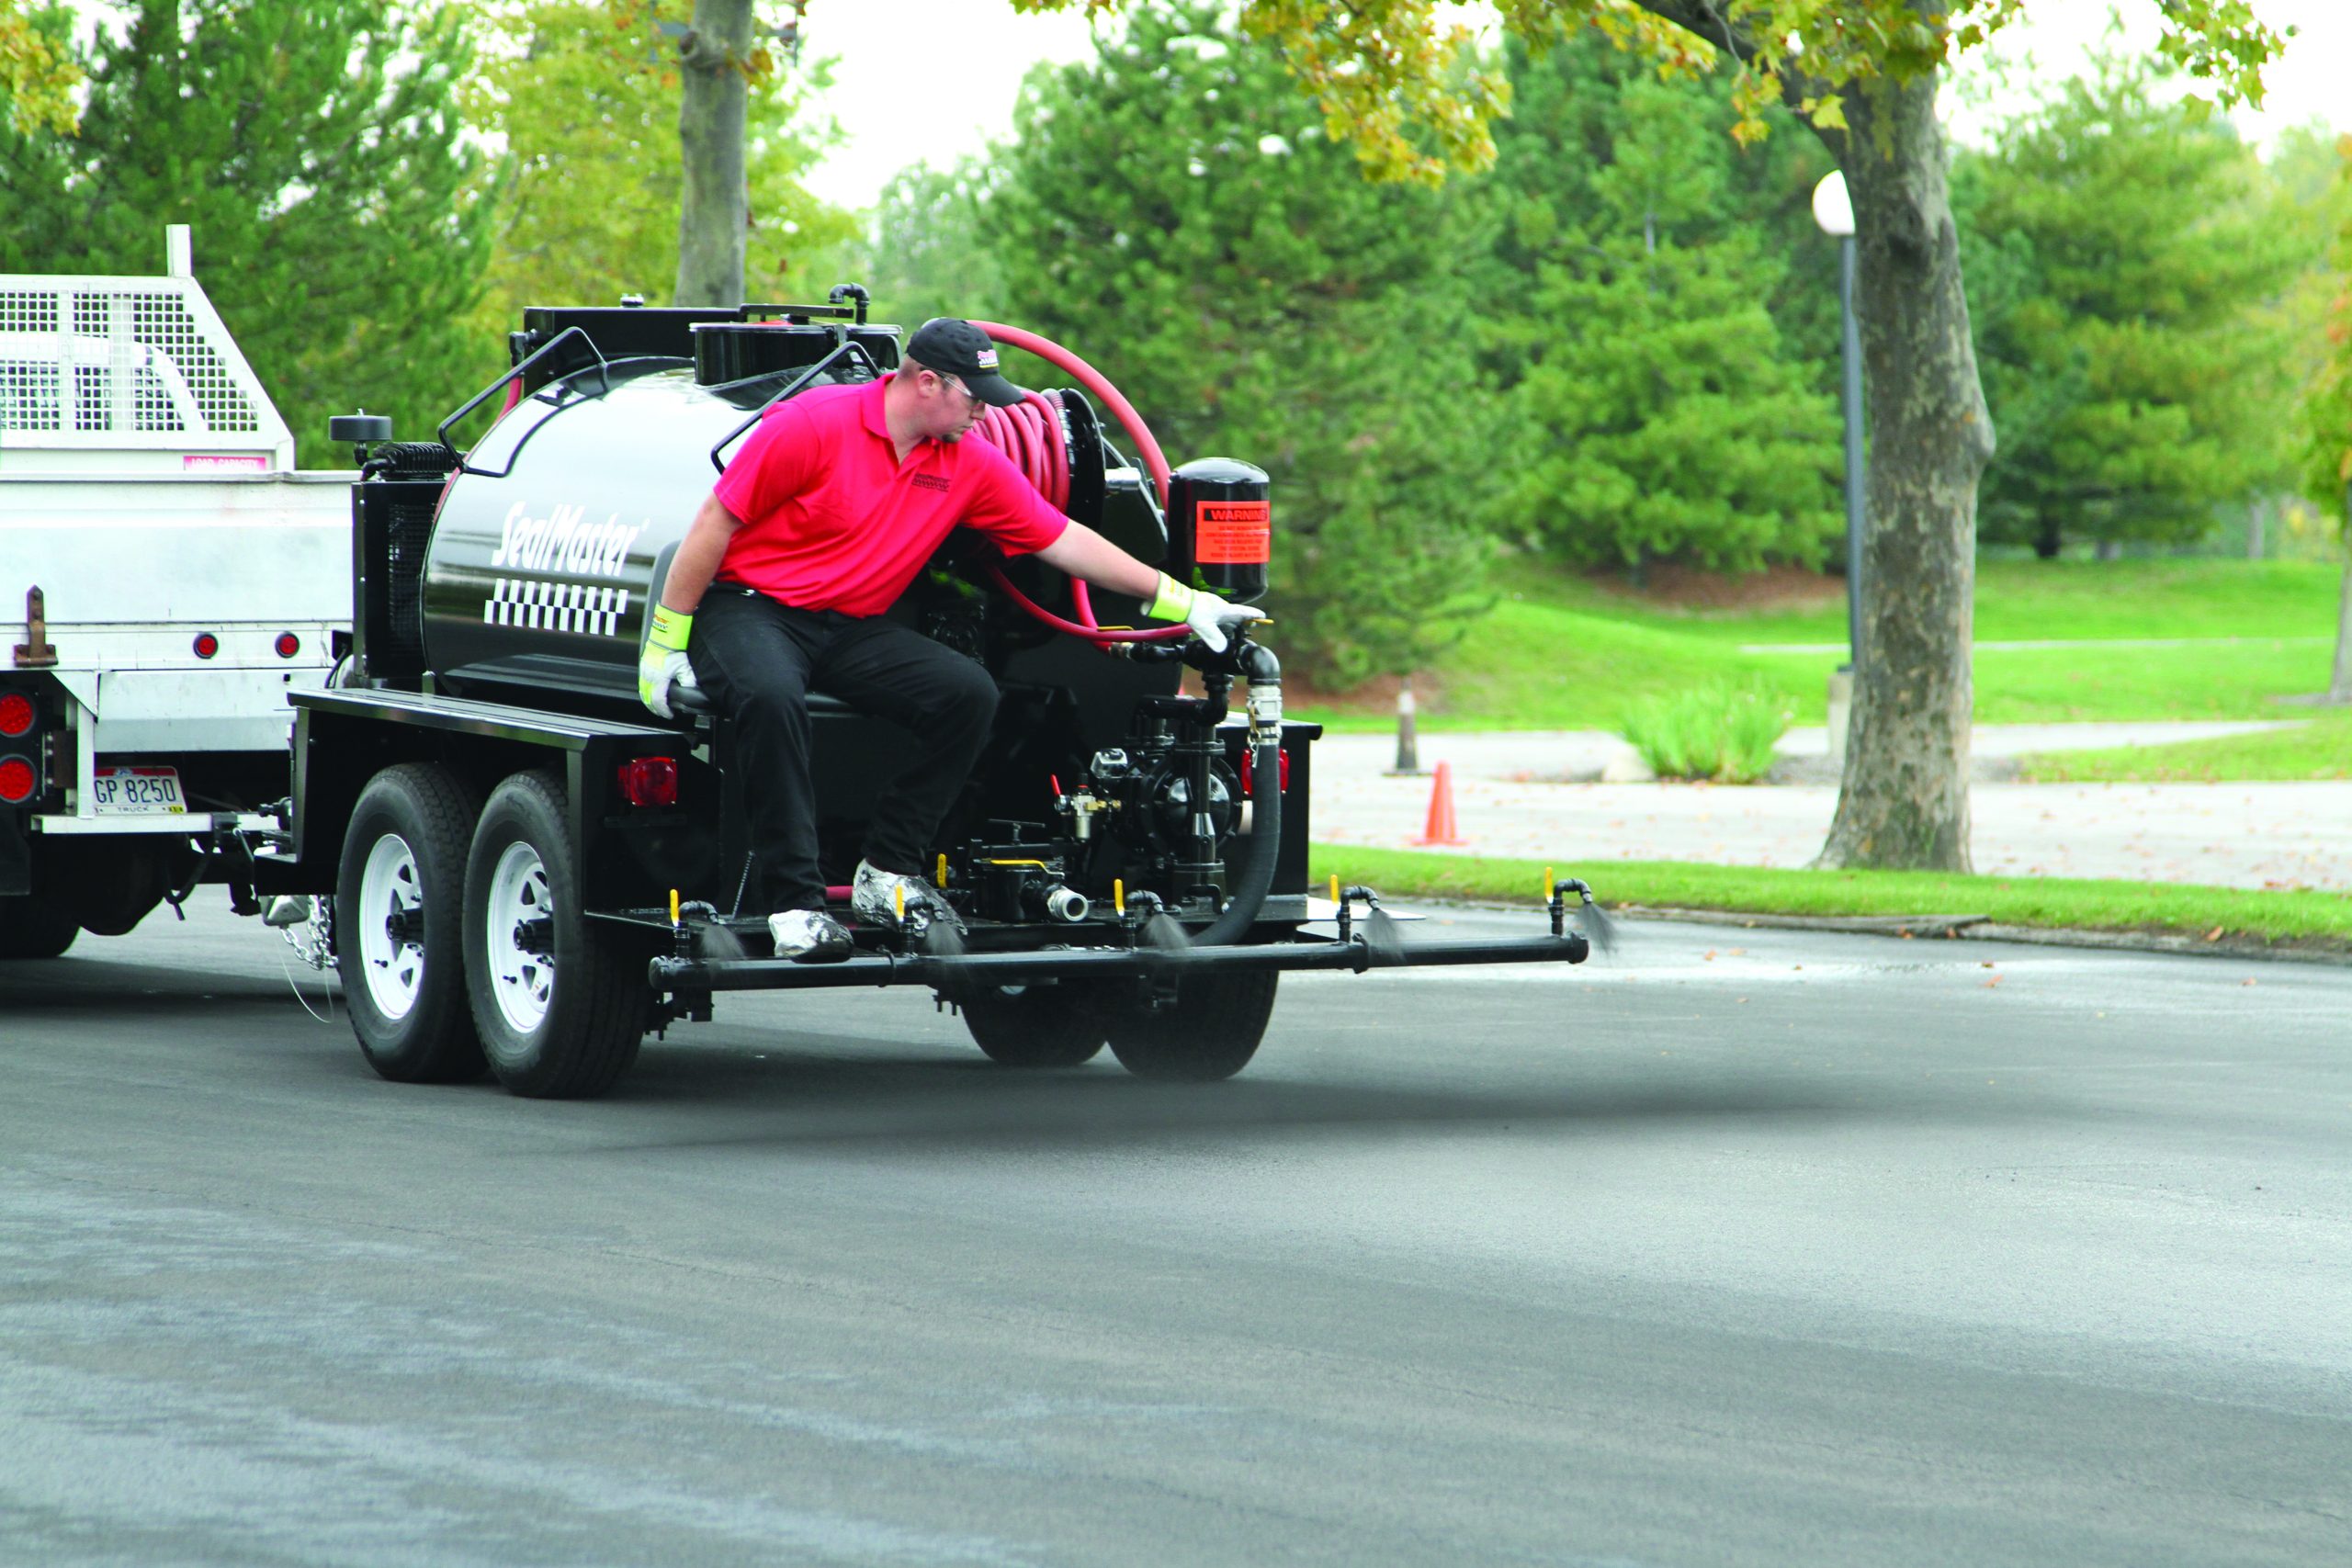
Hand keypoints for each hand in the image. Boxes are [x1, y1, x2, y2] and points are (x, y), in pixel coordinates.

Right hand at [639, 604, 697, 717]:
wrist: (665, 635)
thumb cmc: (674, 648)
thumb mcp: (685, 666)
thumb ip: (688, 680)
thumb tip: (691, 690)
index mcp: (658, 679)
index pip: (658, 701)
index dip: (664, 711)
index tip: (670, 714)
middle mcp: (649, 676)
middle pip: (648, 699)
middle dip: (655, 708)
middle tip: (663, 713)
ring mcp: (645, 671)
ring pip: (643, 692)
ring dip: (649, 701)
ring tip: (657, 706)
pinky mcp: (644, 666)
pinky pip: (642, 683)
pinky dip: (646, 691)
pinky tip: (651, 691)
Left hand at [1147, 573, 1264, 654]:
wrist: (1181, 602)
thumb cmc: (1193, 611)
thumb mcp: (1205, 627)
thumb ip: (1214, 638)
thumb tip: (1222, 649)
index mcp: (1225, 610)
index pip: (1244, 612)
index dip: (1254, 614)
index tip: (1263, 616)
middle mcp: (1222, 607)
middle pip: (1238, 613)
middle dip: (1246, 619)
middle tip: (1253, 624)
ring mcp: (1215, 606)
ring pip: (1229, 614)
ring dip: (1235, 620)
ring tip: (1239, 628)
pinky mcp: (1208, 607)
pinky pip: (1221, 614)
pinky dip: (1225, 620)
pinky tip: (1222, 625)